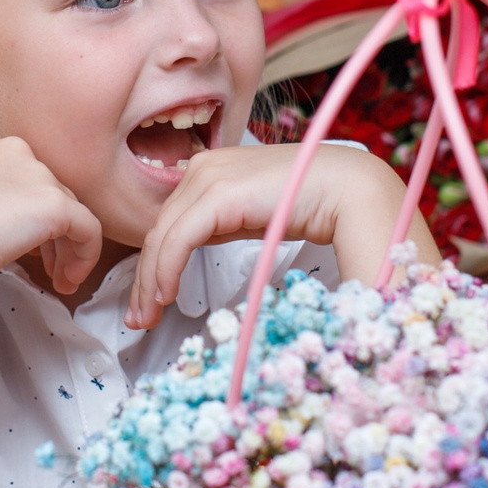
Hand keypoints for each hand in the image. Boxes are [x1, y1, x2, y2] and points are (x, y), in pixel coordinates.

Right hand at [0, 134, 104, 296]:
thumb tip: (15, 227)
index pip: (26, 180)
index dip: (30, 216)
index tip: (25, 247)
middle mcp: (15, 151)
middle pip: (50, 194)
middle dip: (53, 236)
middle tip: (47, 269)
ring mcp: (36, 174)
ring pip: (71, 212)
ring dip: (67, 249)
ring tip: (59, 280)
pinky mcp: (54, 203)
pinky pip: (89, 229)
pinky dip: (86, 256)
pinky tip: (68, 279)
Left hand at [124, 143, 419, 329]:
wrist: (348, 189)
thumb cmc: (311, 205)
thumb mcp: (252, 217)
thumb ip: (221, 226)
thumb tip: (192, 257)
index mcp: (209, 171)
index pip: (169, 222)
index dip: (153, 264)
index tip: (149, 303)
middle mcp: (203, 168)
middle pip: (158, 231)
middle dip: (144, 279)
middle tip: (139, 319)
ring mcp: (208, 178)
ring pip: (162, 237)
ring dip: (150, 282)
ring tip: (149, 317)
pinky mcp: (217, 195)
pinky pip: (178, 240)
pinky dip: (166, 270)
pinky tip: (166, 297)